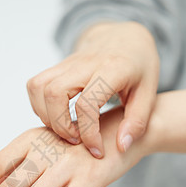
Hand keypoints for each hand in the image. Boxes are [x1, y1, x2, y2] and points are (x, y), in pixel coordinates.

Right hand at [26, 21, 158, 157]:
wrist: (125, 36)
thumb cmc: (139, 66)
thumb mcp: (149, 92)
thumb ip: (137, 121)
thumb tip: (121, 147)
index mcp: (112, 69)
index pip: (87, 103)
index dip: (88, 133)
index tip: (97, 150)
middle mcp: (85, 63)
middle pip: (54, 93)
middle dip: (60, 124)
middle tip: (76, 140)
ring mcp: (68, 62)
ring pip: (39, 87)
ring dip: (46, 115)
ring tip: (65, 130)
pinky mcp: (58, 66)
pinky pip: (36, 84)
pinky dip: (39, 105)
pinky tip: (57, 117)